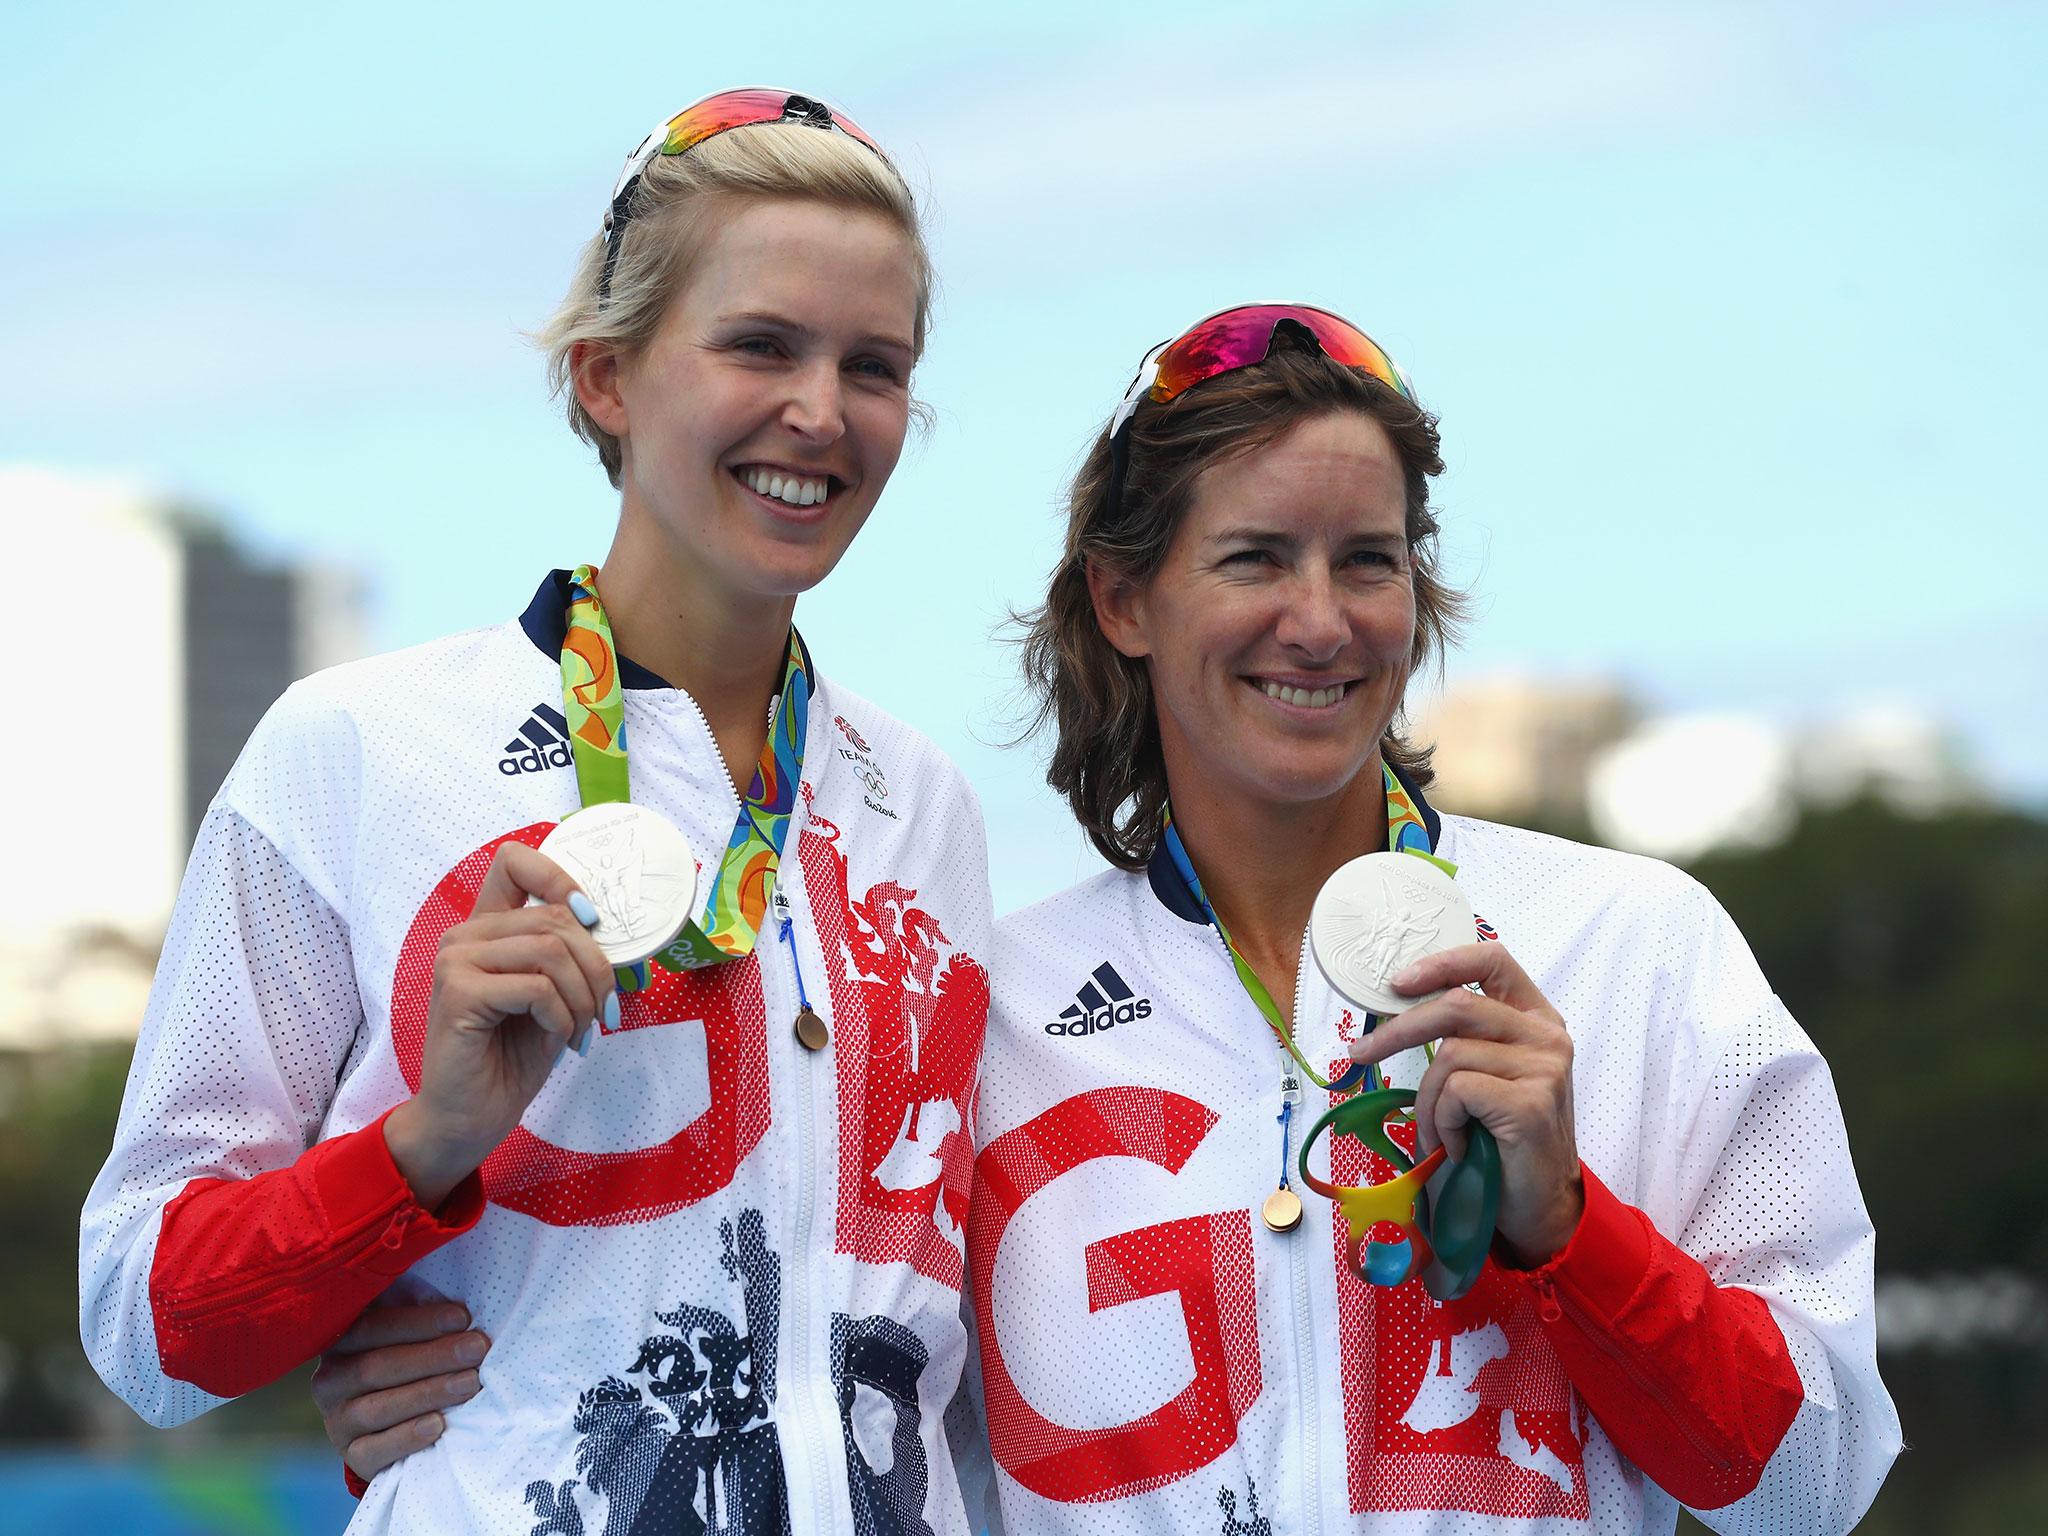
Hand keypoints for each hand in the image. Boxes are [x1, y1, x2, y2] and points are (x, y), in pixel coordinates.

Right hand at [312, 1301, 488, 1482]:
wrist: (394, 1426)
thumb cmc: (412, 1363)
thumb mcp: (410, 1336)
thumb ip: (421, 1316)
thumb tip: (461, 1303)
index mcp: (341, 1341)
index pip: (373, 1326)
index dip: (419, 1322)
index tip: (463, 1317)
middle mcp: (330, 1380)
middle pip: (378, 1366)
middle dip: (434, 1356)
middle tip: (477, 1349)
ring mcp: (337, 1420)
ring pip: (378, 1408)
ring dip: (428, 1394)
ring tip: (470, 1383)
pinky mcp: (351, 1455)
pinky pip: (373, 1450)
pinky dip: (407, 1437)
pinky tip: (438, 1425)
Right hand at [384, 841, 616, 1206]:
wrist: (470, 1118)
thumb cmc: (511, 1058)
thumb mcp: (553, 998)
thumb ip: (567, 957)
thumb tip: (614, 932)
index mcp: (486, 929)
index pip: (515, 861)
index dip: (561, 879)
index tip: (592, 920)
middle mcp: (464, 936)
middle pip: (554, 918)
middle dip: (596, 966)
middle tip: (604, 1010)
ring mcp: (456, 962)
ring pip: (551, 950)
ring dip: (583, 996)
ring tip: (583, 1029)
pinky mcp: (459, 994)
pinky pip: (538, 988)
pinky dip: (564, 1017)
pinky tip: (560, 1041)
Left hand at [1347, 941, 1582, 1265]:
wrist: (1538, 1205)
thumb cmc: (1501, 1140)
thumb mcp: (1484, 1076)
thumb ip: (1462, 1037)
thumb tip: (1395, 1004)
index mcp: (1535, 1017)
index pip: (1493, 959)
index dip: (1442, 962)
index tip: (1397, 981)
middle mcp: (1546, 1035)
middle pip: (1456, 1005)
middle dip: (1397, 1031)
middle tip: (1360, 1053)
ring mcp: (1545, 1066)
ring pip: (1449, 1056)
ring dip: (1426, 1102)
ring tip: (1439, 1133)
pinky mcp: (1532, 1102)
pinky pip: (1457, 1092)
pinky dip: (1441, 1122)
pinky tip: (1459, 1145)